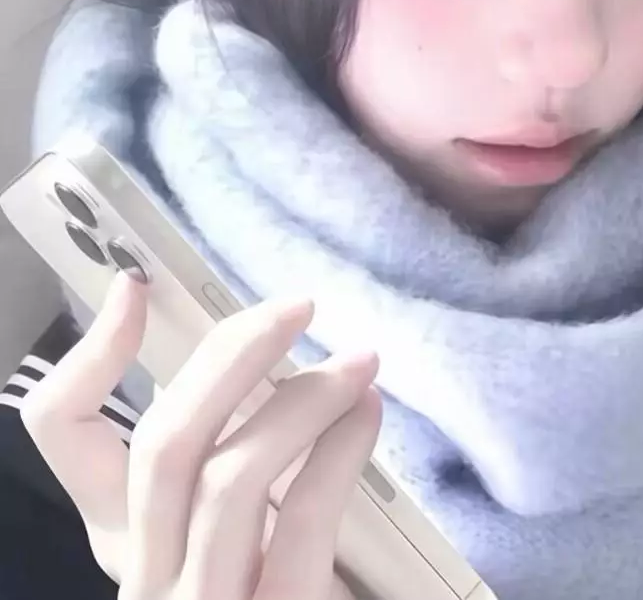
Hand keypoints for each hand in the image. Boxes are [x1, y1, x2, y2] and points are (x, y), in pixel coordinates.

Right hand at [20, 273, 380, 599]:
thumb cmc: (265, 581)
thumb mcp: (227, 521)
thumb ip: (226, 451)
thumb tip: (259, 353)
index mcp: (129, 533)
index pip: (61, 432)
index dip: (91, 354)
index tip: (137, 286)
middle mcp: (148, 570)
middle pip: (162, 443)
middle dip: (231, 357)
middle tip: (296, 308)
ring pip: (228, 480)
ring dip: (302, 402)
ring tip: (358, 363)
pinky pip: (300, 525)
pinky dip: (339, 453)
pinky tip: (367, 414)